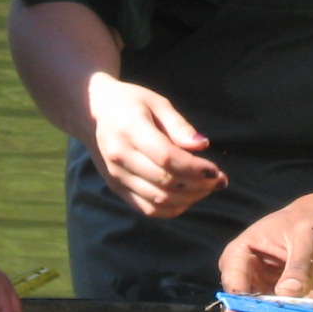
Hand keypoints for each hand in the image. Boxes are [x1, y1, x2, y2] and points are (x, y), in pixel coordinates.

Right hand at [85, 76, 227, 216]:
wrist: (93, 113)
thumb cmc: (130, 103)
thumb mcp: (156, 102)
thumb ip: (179, 125)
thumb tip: (203, 146)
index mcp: (130, 130)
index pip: (166, 158)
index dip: (195, 168)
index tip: (216, 169)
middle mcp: (119, 157)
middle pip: (165, 182)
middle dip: (198, 185)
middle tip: (219, 180)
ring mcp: (116, 176)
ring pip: (158, 200)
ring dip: (189, 199)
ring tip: (207, 188)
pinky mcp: (116, 188)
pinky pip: (147, 209)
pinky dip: (172, 209)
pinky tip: (188, 198)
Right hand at [217, 193, 312, 311]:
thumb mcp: (308, 233)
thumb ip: (299, 262)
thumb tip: (287, 295)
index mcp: (244, 254)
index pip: (233, 277)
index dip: (236, 296)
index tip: (241, 310)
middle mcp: (256, 281)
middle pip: (250, 306)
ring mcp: (277, 298)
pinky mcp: (301, 308)